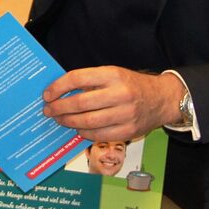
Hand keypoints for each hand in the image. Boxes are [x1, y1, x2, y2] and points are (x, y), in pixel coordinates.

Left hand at [41, 67, 179, 140]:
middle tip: (48, 110)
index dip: (58, 87)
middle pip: (80, 103)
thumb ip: (90, 81)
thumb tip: (60, 92)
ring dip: (68, 122)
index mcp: (113, 74)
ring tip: (59, 120)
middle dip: (59, 108)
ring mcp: (125, 114)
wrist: (162, 99)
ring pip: (87, 122)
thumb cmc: (131, 85)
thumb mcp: (113, 74)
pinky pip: (98, 135)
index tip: (47, 94)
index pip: (78, 78)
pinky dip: (84, 133)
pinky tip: (77, 129)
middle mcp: (120, 93)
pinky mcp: (128, 131)